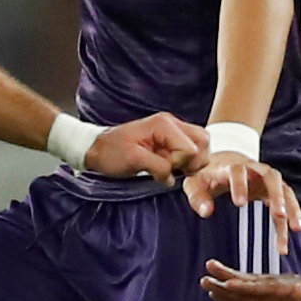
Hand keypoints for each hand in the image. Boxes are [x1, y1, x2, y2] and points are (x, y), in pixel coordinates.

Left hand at [85, 111, 207, 184]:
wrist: (98, 149)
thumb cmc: (111, 152)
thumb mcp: (133, 160)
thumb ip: (158, 166)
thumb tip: (172, 177)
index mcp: (164, 124)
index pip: (191, 148)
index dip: (181, 164)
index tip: (164, 169)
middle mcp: (171, 123)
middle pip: (203, 142)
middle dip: (192, 161)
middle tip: (173, 170)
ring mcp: (172, 131)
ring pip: (200, 146)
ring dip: (190, 162)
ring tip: (171, 168)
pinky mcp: (170, 140)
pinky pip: (190, 150)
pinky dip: (185, 161)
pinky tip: (170, 167)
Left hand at [183, 152, 300, 256]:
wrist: (222, 161)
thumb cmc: (207, 175)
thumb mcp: (195, 183)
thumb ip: (198, 197)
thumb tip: (207, 213)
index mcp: (232, 166)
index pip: (238, 171)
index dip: (239, 185)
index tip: (239, 204)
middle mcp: (254, 169)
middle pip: (271, 176)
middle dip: (277, 194)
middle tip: (279, 215)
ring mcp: (267, 178)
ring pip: (284, 188)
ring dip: (291, 207)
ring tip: (296, 228)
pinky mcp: (273, 188)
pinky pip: (286, 200)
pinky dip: (292, 213)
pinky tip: (294, 231)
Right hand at [200, 259, 300, 300]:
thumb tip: (299, 290)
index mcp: (299, 287)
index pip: (271, 286)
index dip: (251, 286)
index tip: (233, 283)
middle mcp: (285, 287)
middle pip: (254, 282)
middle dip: (231, 276)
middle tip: (211, 267)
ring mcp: (276, 296)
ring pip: (247, 289)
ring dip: (226, 284)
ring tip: (204, 278)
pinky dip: (232, 298)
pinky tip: (217, 294)